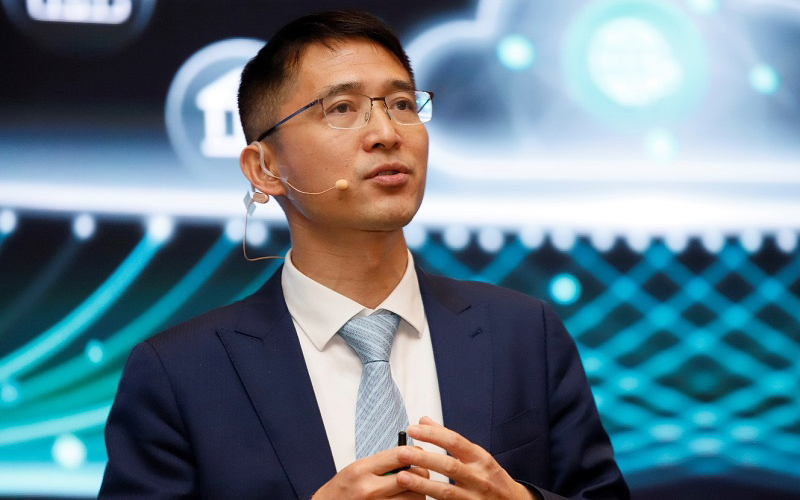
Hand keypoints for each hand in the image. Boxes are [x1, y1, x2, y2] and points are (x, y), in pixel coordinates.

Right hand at [312, 446, 429, 499]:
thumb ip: (380, 463)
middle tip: (420, 472)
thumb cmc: (342, 490)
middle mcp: (369, 489)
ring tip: (414, 488)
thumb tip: (407, 456)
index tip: (417, 454)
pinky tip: (406, 498)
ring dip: (418, 491)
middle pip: (411, 477)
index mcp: (362, 470)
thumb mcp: (356, 469)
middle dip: (420, 473)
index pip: (398, 455)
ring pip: (414, 497)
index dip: (413, 453)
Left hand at [395, 417, 535, 499]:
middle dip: (424, 458)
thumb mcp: (476, 455)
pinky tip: (414, 495)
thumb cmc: (491, 477)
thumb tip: (424, 421)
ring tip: (402, 476)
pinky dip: (430, 499)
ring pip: (446, 491)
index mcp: (480, 458)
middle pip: (449, 465)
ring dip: (422, 484)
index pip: (455, 441)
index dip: (433, 434)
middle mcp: (479, 477)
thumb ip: (449, 439)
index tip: (413, 429)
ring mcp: (474, 498)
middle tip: (402, 452)